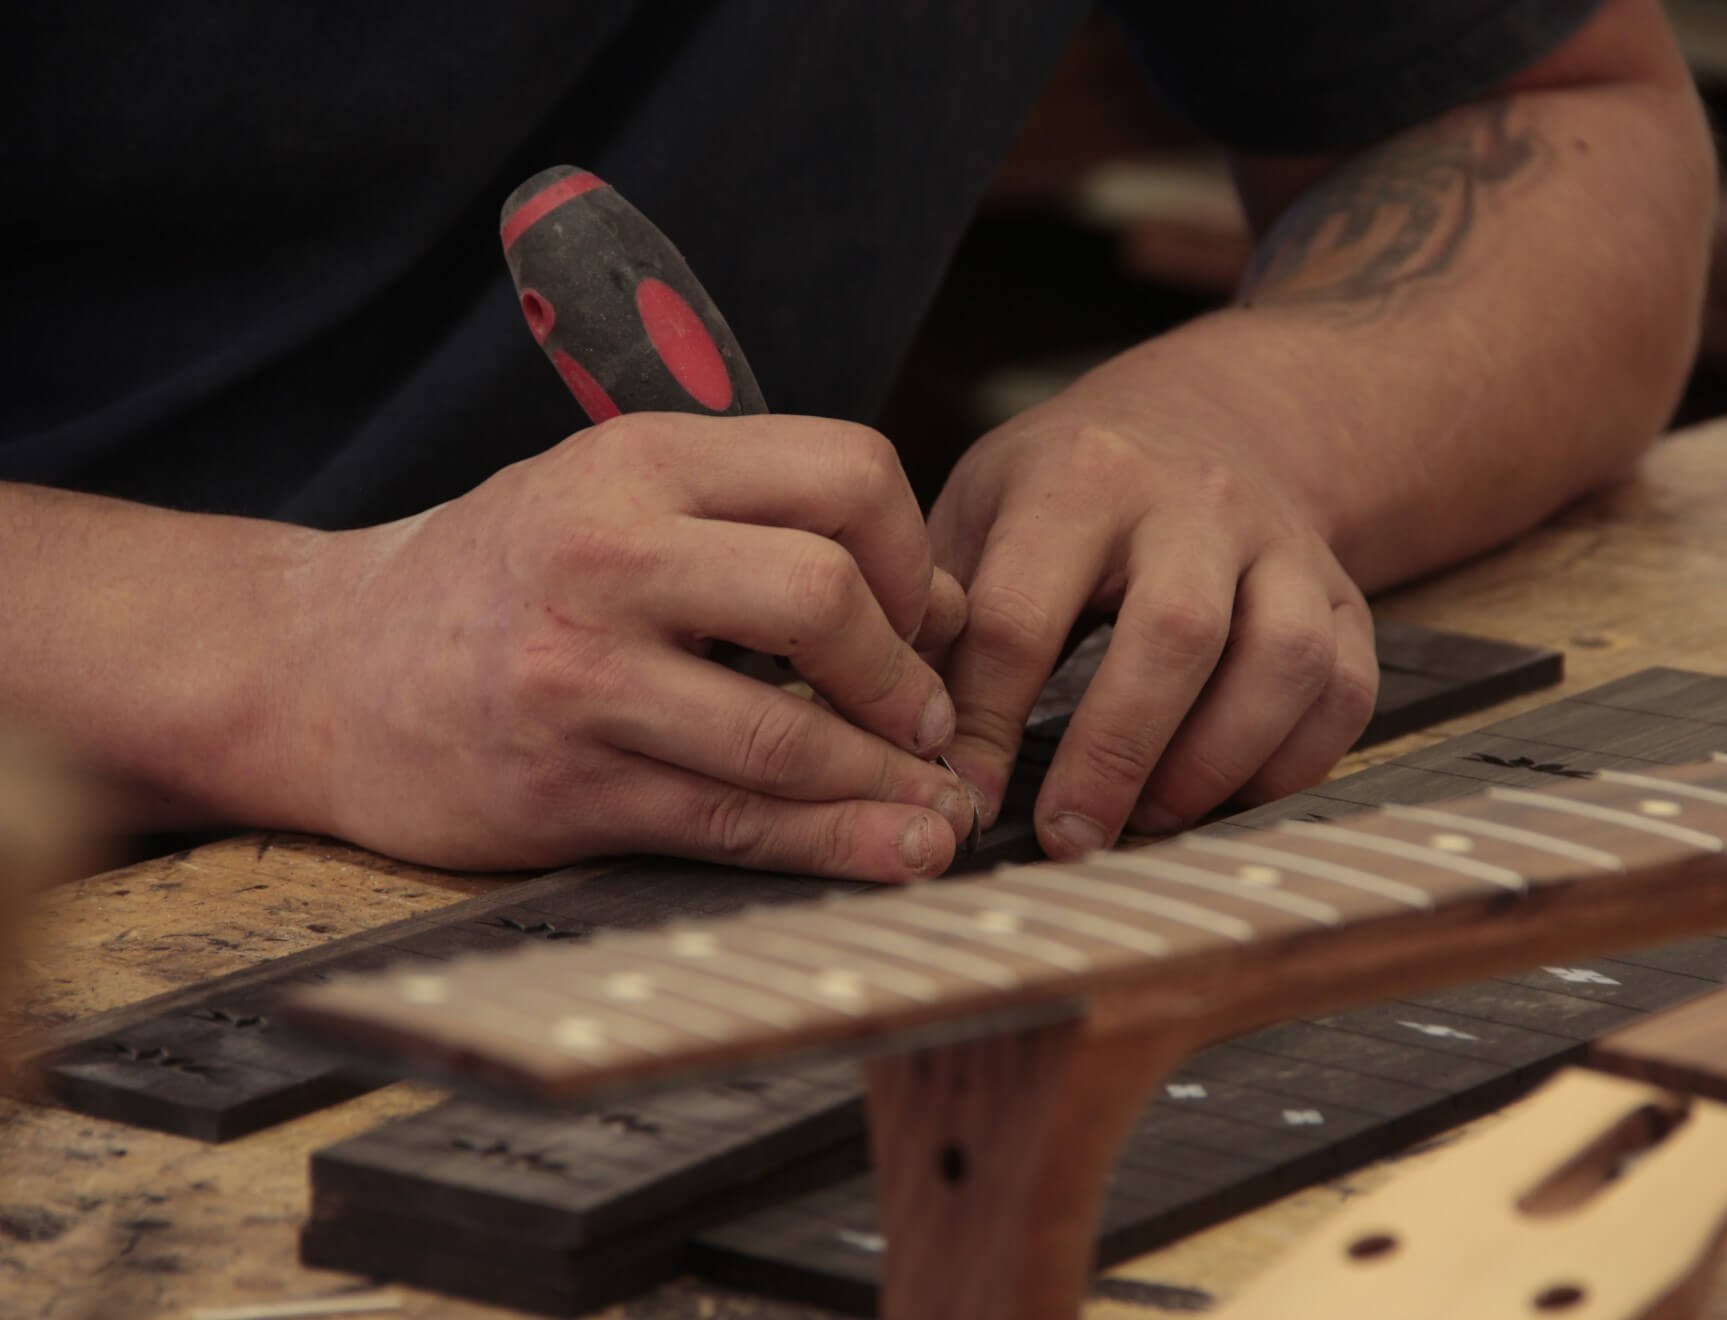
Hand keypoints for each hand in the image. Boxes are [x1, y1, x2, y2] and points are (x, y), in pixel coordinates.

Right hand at [286, 414, 975, 876]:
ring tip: (940, 808)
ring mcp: (579, 679)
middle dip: (907, 675)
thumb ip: (757, 527)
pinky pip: (731, 824)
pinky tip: (891, 854)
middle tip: (932, 721)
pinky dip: (832, 847)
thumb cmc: (498, 578)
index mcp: (636, 462)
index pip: (844, 473)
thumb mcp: (611, 498)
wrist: (321, 670)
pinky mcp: (565, 789)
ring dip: (890, 784)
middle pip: (824, 597)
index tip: (919, 616)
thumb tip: (936, 608)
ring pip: (784, 738)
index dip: (913, 554)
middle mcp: (606, 557)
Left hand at [929, 375, 1376, 857]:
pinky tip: (1225, 798)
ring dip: (1214, 764)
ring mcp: (1283, 546)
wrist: (1208, 417)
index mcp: (1080, 480)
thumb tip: (898, 737)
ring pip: (1284, 661)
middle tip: (1069, 837)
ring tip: (1149, 820)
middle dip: (1116, 754)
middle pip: (1175, 634)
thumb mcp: (982, 505)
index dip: (988, 723)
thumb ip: (942, 611)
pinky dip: (1291, 764)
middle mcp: (1195, 503)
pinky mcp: (1343, 594)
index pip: (1024, 615)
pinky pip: (1345, 691)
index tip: (965, 798)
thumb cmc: (1069, 486)